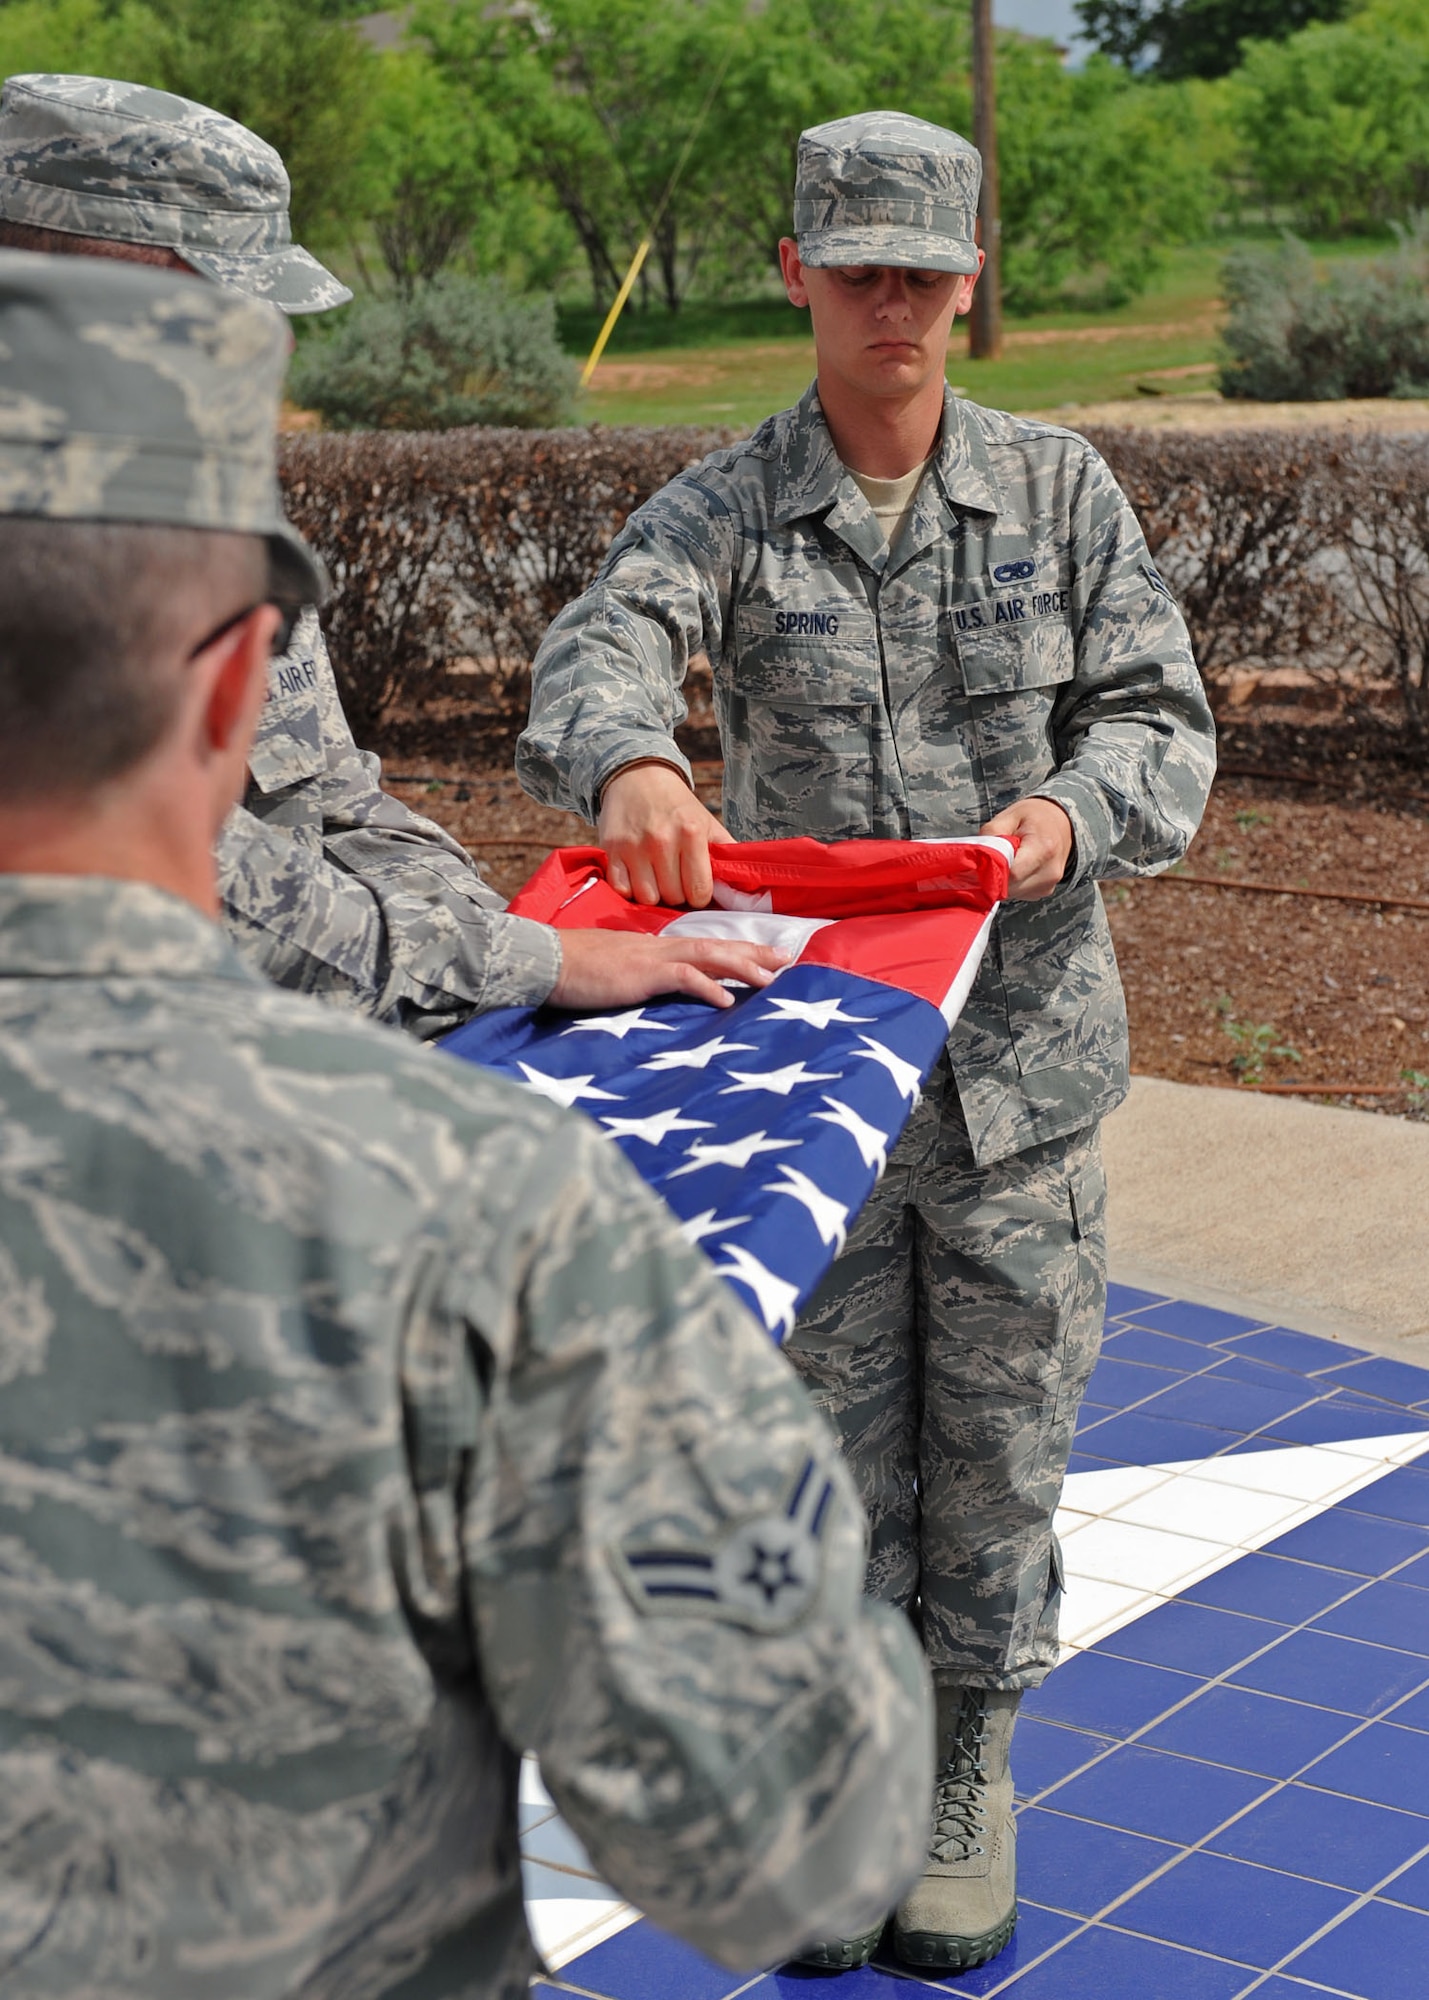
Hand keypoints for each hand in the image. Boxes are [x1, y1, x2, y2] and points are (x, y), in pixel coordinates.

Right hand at [550, 929, 788, 1010]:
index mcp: (651, 948)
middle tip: (786, 959)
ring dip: (742, 966)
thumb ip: (635, 978)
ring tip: (771, 978)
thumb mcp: (611, 973)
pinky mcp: (640, 973)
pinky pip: (682, 977)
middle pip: (714, 945)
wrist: (543, 959)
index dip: (733, 950)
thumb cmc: (570, 970)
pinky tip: (727, 1001)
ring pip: (707, 955)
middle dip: (752, 952)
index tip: (762, 957)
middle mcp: (657, 947)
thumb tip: (648, 989)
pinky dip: (708, 987)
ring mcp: (650, 958)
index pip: (701, 946)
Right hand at [597, 761, 733, 907]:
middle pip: (673, 897)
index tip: (695, 888)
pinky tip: (636, 876)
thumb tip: (747, 882)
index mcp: (692, 833)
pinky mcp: (611, 849)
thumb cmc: (677, 805)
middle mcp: (662, 841)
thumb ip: (726, 850)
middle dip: (677, 895)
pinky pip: (622, 889)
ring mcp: (634, 846)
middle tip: (675, 880)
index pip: (700, 891)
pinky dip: (629, 889)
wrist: (637, 776)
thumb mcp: (706, 821)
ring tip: (656, 879)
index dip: (700, 896)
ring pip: (647, 898)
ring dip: (653, 894)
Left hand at [980, 796, 1074, 899]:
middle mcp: (1050, 871)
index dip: (992, 870)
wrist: (1061, 823)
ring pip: (1012, 893)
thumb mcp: (1010, 815)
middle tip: (991, 858)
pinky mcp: (1045, 891)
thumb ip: (991, 834)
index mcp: (1043, 848)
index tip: (982, 861)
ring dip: (1003, 880)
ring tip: (1008, 859)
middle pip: (1010, 886)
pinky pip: (1019, 893)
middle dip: (995, 875)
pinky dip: (1012, 883)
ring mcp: (1049, 885)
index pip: (1012, 873)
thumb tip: (976, 857)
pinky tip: (1017, 866)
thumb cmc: (1033, 817)